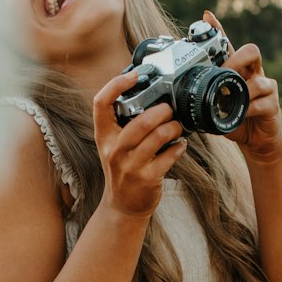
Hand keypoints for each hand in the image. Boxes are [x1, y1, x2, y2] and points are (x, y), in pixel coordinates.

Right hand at [92, 70, 186, 219]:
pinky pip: (169, 156)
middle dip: (162, 111)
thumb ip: (123, 124)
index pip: (101, 103)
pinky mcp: (147, 178)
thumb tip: (149, 96)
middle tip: (169, 109)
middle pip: (140, 121)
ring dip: (173, 127)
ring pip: (158, 137)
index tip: (134, 75)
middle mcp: (114, 150)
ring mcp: (130, 166)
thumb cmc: (122, 169)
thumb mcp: (113, 146)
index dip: (116, 85)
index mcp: (104, 136)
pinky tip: (180, 145)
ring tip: (176, 127)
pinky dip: (179, 147)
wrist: (122, 206)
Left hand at [203, 9, 281, 162]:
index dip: (219, 29)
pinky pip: (262, 101)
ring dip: (242, 90)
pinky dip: (249, 109)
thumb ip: (206, 99)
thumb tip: (183, 98)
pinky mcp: (273, 104)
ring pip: (259, 79)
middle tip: (224, 72)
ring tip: (230, 100)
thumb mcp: (217, 109)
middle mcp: (253, 74)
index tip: (207, 16)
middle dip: (236, 60)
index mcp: (238, 71)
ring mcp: (266, 88)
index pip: (228, 46)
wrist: (256, 142)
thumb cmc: (237, 121)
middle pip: (251, 51)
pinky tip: (242, 116)